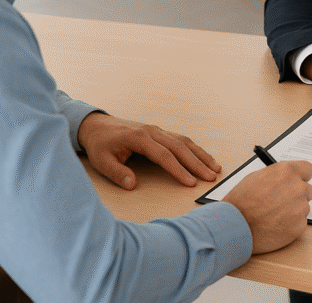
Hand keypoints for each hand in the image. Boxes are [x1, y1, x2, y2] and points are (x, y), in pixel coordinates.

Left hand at [77, 112, 220, 189]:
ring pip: (184, 142)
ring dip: (200, 155)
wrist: (97, 126)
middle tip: (211, 177)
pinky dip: (195, 149)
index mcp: (140, 138)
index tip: (191, 183)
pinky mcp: (160, 133)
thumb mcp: (102, 161)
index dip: (178, 170)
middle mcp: (153, 132)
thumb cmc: (100, 144)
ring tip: (215, 168)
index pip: (164, 156)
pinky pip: (181, 140)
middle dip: (197, 163)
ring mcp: (158, 131)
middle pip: (180, 147)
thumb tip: (132, 185)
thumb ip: (117, 173)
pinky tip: (203, 158)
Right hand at [222, 160, 311, 253]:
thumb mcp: (256, 177)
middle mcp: (297, 188)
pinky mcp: (300, 226)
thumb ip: (276, 176)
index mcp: (287, 172)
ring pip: (303, 207)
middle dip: (297, 195)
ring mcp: (300, 208)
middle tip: (283, 202)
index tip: (298, 181)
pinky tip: (275, 225)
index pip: (308, 169)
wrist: (235, 226)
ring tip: (273, 216)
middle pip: (308, 190)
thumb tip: (284, 178)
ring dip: (293, 211)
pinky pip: (300, 223)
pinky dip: (291, 225)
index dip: (301, 176)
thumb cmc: (240, 202)